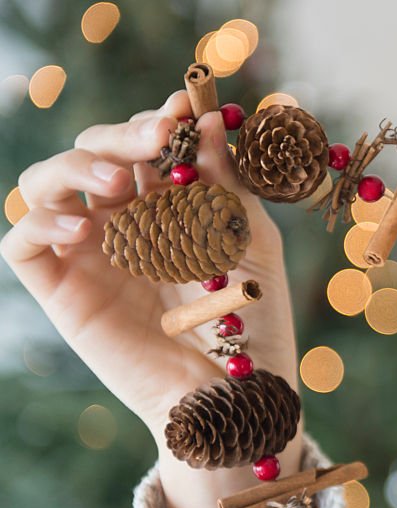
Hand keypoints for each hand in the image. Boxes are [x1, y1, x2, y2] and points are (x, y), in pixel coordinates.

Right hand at [1, 91, 303, 507]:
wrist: (234, 393)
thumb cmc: (254, 320)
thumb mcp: (250, 243)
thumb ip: (226, 184)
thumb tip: (207, 118)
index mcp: (171, 202)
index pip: (149, 144)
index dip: (160, 119)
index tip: (183, 106)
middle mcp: (124, 220)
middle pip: (94, 152)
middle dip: (120, 135)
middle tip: (154, 139)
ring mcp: (89, 253)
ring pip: (46, 182)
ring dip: (75, 168)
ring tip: (117, 186)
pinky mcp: (63, 291)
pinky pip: (22, 243)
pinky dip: (40, 222)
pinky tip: (82, 229)